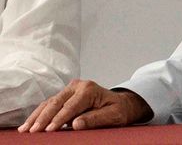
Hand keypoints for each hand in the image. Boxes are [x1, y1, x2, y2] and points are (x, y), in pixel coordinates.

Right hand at [18, 79, 152, 132]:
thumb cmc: (118, 109)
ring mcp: (69, 90)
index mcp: (89, 89)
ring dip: (36, 116)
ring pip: (49, 103)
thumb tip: (76, 124)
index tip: (50, 130)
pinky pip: (49, 104)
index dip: (60, 118)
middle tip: (33, 131)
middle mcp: (78, 86)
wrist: (120, 103)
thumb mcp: (113, 115)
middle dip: (44, 118)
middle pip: (57, 102)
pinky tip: (29, 124)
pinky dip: (38, 114)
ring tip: (25, 130)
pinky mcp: (64, 95)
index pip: (71, 106)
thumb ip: (95, 118)